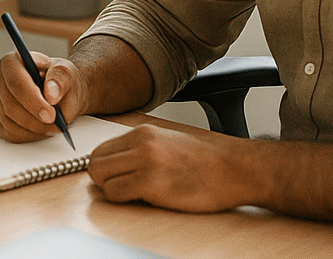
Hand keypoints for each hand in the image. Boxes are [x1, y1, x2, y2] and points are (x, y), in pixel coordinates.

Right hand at [0, 50, 86, 141]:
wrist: (58, 92)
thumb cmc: (60, 80)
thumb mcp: (67, 73)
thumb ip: (60, 79)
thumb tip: (51, 94)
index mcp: (12, 62)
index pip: (16, 82)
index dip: (33, 101)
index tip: (51, 115)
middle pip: (10, 105)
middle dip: (35, 120)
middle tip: (56, 125)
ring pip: (8, 121)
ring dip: (33, 129)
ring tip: (51, 126)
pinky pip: (8, 132)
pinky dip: (27, 135)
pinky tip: (40, 129)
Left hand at [88, 124, 250, 211]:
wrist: (237, 168)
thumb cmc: (208, 160)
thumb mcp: (168, 141)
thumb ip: (140, 147)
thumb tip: (117, 162)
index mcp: (143, 132)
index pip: (100, 149)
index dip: (105, 167)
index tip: (114, 177)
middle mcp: (141, 144)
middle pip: (95, 163)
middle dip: (104, 179)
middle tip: (122, 188)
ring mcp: (146, 162)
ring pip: (101, 178)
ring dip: (113, 190)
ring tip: (136, 194)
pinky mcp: (153, 183)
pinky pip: (116, 194)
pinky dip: (123, 200)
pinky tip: (144, 199)